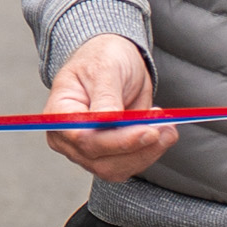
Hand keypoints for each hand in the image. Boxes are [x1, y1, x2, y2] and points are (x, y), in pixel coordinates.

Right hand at [43, 32, 174, 181]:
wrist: (114, 60)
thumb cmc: (103, 58)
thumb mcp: (105, 68)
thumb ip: (106, 97)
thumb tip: (107, 120)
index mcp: (59, 114)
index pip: (83, 138)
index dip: (116, 141)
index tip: (148, 131)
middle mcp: (68, 138)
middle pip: (100, 159)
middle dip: (137, 147)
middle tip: (165, 127)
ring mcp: (87, 150)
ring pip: (116, 169)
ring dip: (147, 152)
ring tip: (167, 128)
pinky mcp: (108, 155)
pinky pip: (128, 165)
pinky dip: (149, 153)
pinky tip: (161, 133)